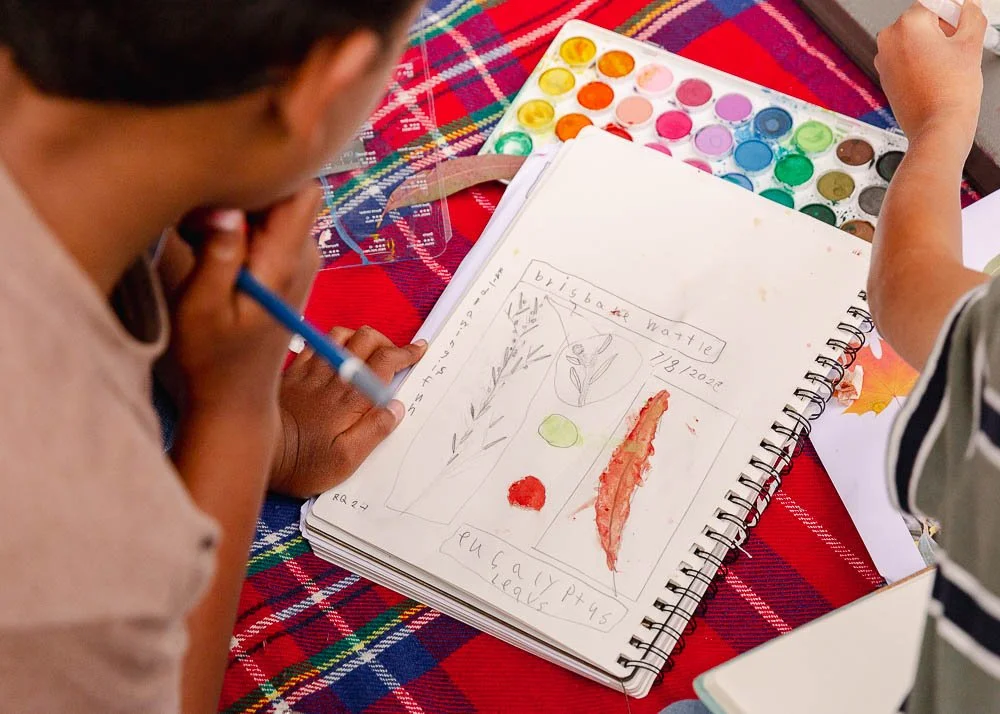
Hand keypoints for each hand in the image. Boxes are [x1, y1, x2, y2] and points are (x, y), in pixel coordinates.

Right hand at [169, 186, 321, 420]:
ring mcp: (298, 259)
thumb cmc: (212, 359)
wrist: (234, 396)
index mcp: (285, 261)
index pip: (301, 186)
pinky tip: (213, 250)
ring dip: (239, 208)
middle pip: (288, 188)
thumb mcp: (201, 308)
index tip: (222, 188)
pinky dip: (240, 226)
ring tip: (203, 238)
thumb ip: (216, 255)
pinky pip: (269, 224)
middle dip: (245, 189)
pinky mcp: (286, 264)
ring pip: (276, 204)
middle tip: (200, 219)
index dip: (265, 174)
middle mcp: (302, 255)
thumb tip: (224, 208)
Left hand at [271, 326, 426, 497]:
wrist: (260, 452)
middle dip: (386, 341)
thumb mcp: (347, 459)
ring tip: (366, 353)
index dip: (407, 352)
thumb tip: (396, 407)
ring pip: (342, 334)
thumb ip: (375, 431)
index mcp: (353, 397)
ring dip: (359, 338)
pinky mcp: (294, 371)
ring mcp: (312, 370)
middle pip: (366, 337)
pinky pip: (317, 342)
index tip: (419, 349)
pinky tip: (335, 355)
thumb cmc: (303, 461)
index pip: (387, 360)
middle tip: (394, 356)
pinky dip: (332, 341)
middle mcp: (334, 376)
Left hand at [875, 1, 986, 148]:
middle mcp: (888, 40)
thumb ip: (971, 16)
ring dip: (931, 44)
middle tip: (959, 44)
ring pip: (912, 40)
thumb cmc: (950, 92)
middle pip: (921, 20)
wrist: (937, 127)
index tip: (963, 20)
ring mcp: (883, 60)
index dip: (954, 12)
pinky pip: (904, 58)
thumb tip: (968, 7)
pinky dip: (919, 60)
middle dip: (942, 28)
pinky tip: (935, 73)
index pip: (935, 3)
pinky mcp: (884, 76)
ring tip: (947, 63)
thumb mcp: (971, 44)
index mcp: (907, 25)